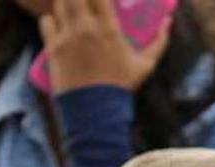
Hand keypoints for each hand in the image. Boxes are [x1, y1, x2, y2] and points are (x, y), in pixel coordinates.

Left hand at [39, 0, 171, 92]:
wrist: (95, 109)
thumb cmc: (122, 86)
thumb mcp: (145, 65)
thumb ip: (158, 42)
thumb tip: (167, 22)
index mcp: (109, 29)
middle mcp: (86, 28)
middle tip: (85, 1)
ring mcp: (67, 36)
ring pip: (60, 4)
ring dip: (66, 4)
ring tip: (74, 10)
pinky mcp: (53, 47)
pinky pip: (46, 22)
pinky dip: (52, 20)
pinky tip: (59, 26)